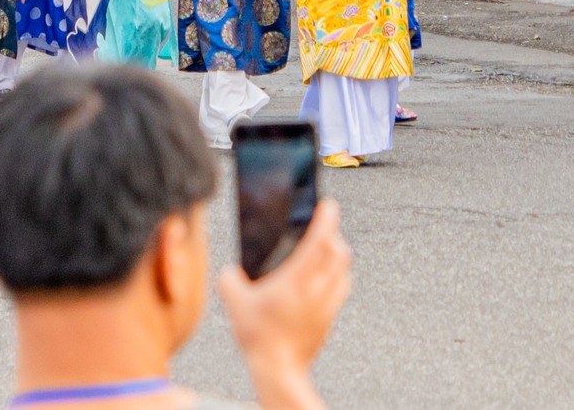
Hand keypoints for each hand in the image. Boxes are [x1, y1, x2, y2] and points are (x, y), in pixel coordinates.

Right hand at [218, 198, 349, 409]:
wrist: (279, 369)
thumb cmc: (260, 336)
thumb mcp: (234, 302)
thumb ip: (230, 280)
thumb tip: (230, 271)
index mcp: (298, 278)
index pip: (320, 239)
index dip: (326, 218)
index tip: (328, 205)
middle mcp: (318, 289)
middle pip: (339, 253)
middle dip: (334, 236)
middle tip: (324, 228)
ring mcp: (327, 305)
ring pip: (343, 271)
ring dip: (338, 257)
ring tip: (326, 252)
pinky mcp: (329, 320)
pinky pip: (341, 291)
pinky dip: (337, 278)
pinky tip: (323, 282)